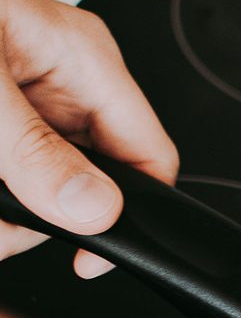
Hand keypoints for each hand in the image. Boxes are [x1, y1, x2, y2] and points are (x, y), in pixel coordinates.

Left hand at [0, 0, 177, 276]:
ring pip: (44, 194)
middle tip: (0, 230)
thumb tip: (93, 209)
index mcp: (85, 63)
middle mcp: (64, 88)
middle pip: (89, 187)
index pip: (149, 159)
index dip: (131, 216)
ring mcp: (28, 109)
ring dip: (6, 217)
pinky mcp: (0, 129)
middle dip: (39, 220)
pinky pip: (11, 183)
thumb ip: (35, 151)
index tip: (88, 254)